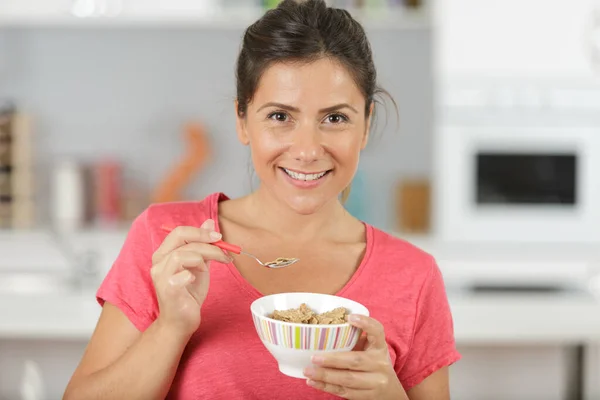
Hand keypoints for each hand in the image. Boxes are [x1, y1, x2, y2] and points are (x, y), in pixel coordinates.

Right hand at [150, 219, 230, 337]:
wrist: (182, 320)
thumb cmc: (189, 292)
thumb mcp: (199, 264)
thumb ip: (203, 245)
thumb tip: (209, 222)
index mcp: (165, 253)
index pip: (180, 232)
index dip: (200, 231)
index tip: (219, 237)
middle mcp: (159, 262)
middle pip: (180, 238)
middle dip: (205, 240)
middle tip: (222, 247)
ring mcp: (161, 276)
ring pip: (181, 254)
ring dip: (202, 257)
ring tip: (209, 268)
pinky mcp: (167, 291)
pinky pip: (179, 276)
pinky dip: (191, 275)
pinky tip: (195, 280)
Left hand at [303, 315, 406, 399]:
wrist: (390, 392)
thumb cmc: (374, 364)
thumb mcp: (371, 349)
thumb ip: (355, 339)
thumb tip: (324, 328)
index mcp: (380, 347)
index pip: (377, 331)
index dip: (365, 323)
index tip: (349, 317)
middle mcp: (380, 364)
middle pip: (355, 360)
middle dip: (332, 360)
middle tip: (313, 357)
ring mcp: (375, 382)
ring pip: (348, 379)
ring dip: (325, 375)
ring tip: (308, 371)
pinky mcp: (367, 396)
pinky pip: (344, 392)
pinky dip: (326, 387)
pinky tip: (313, 382)